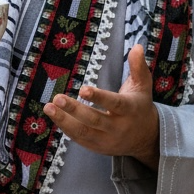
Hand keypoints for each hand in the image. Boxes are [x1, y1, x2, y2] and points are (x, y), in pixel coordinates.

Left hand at [42, 44, 159, 168]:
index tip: (82, 89)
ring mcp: (107, 140)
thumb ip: (138, 67)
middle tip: (57, 98)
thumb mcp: (143, 86)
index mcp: (129, 110)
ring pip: (84, 132)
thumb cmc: (139, 106)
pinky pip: (80, 139)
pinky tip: (54, 116)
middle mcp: (118, 127)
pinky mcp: (98, 147)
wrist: (145, 138)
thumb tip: (136, 46)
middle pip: (94, 120)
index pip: (114, 103)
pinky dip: (66, 128)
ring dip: (64, 121)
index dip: (99, 97)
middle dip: (75, 110)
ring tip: (48, 107)